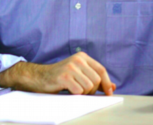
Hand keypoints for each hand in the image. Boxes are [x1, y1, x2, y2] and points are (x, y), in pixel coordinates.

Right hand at [0, 51, 115, 95]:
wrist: (40, 77)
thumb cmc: (61, 78)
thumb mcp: (79, 75)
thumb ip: (94, 79)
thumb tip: (112, 87)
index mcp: (82, 57)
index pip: (101, 69)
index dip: (106, 82)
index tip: (109, 93)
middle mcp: (78, 59)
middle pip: (96, 80)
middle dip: (92, 90)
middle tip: (82, 92)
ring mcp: (71, 67)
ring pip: (89, 86)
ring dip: (83, 93)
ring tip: (74, 90)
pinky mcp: (64, 76)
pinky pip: (79, 91)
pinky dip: (75, 95)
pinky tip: (68, 91)